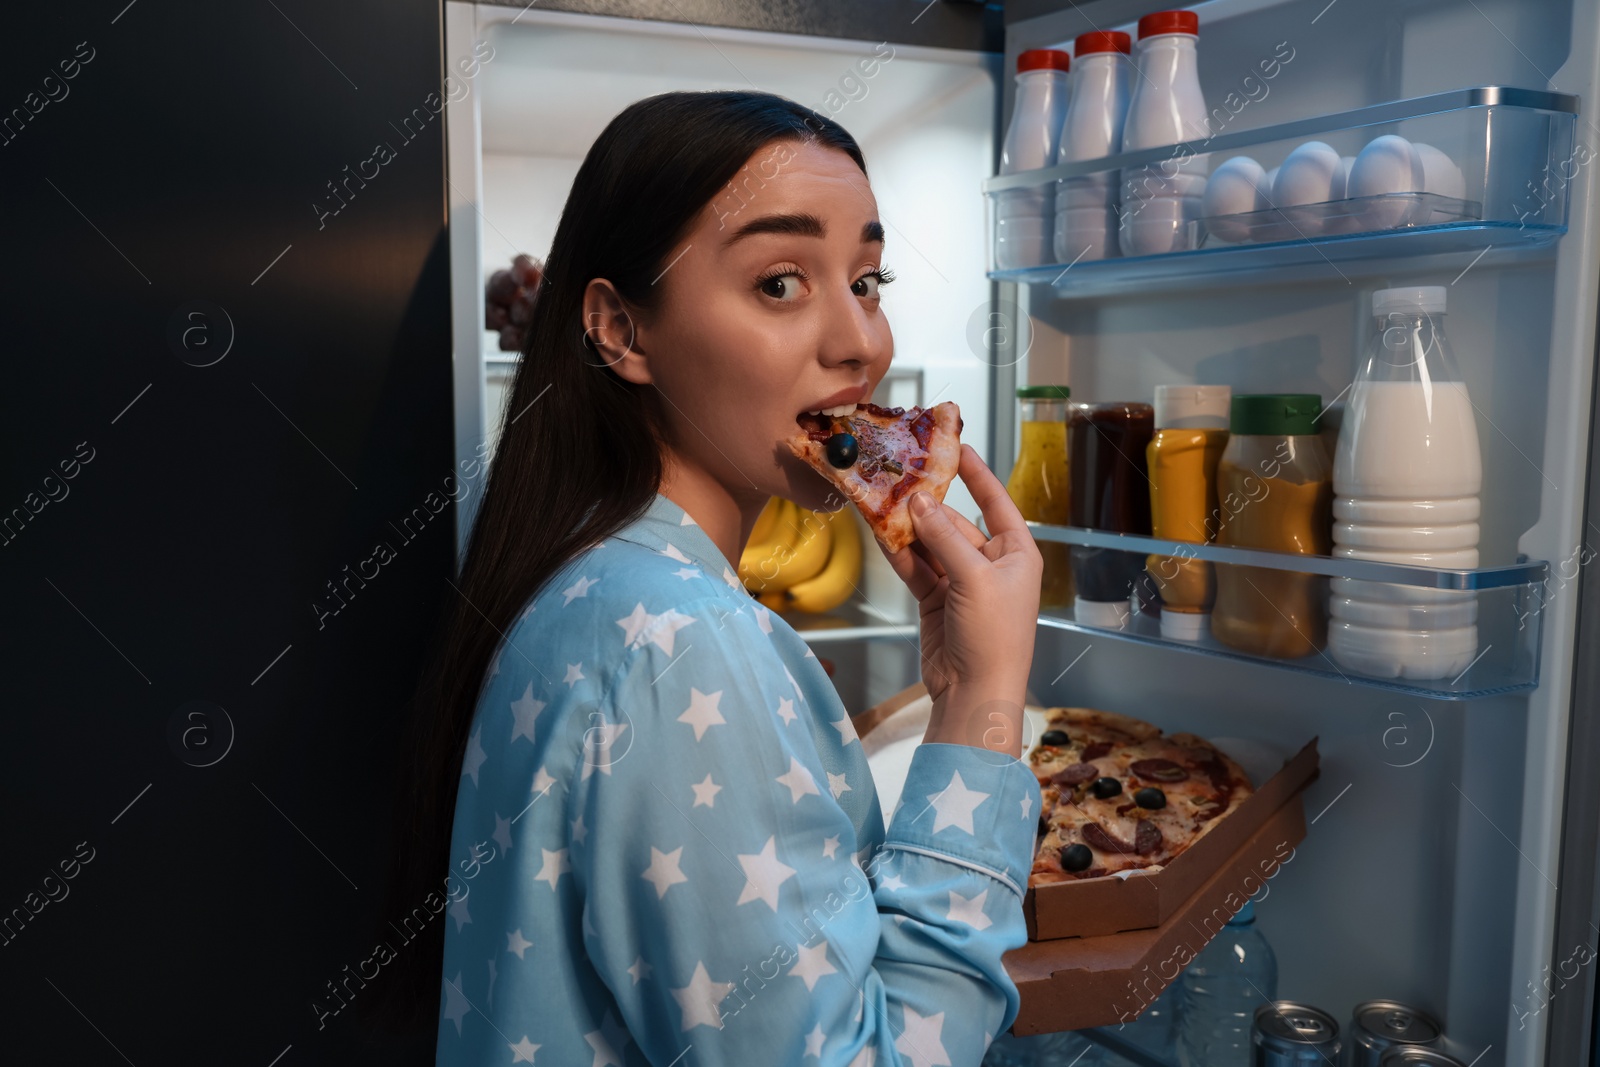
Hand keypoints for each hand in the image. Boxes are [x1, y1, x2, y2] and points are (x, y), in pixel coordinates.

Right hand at [879, 445, 1041, 754]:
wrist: (975, 693)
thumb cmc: (993, 637)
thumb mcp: (973, 580)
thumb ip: (944, 538)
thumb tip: (918, 502)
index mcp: (1016, 554)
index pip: (996, 503)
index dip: (977, 474)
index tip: (956, 446)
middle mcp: (991, 564)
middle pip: (956, 523)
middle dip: (927, 506)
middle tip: (897, 478)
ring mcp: (962, 582)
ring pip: (931, 545)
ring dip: (908, 529)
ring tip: (880, 501)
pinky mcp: (937, 600)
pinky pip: (917, 568)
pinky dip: (900, 554)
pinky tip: (880, 534)